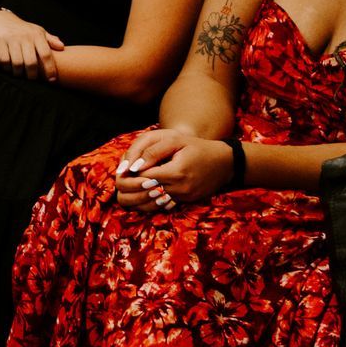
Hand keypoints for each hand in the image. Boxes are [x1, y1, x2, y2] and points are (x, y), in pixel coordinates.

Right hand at [0, 9, 62, 79]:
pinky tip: (9, 69)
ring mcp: (12, 39)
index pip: (46, 54)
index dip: (50, 68)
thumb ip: (50, 40)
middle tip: (32, 79)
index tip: (52, 80)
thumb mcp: (38, 31)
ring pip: (17, 63)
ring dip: (19, 73)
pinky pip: (4, 60)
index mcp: (37, 35)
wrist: (1, 18)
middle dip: (32, 74)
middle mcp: (25, 37)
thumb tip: (62, 47)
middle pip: (31, 62)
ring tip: (20, 75)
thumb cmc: (23, 29)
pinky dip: (7, 68)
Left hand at [117, 133, 231, 209]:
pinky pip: (161, 206)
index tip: (123, 169)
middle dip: (130, 187)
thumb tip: (133, 166)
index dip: (130, 173)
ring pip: (151, 204)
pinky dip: (148, 202)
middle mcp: (180, 189)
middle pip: (145, 193)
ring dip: (136, 197)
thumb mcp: (176, 141)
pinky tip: (140, 195)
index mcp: (176, 172)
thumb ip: (153, 151)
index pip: (143, 177)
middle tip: (120, 180)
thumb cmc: (198, 147)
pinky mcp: (185, 202)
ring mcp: (183, 198)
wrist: (225, 163)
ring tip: (127, 188)